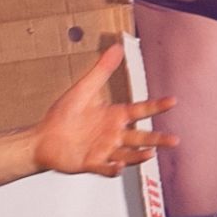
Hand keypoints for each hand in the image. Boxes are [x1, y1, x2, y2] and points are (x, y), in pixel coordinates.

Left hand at [31, 44, 173, 177]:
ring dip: (139, 155)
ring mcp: (104, 150)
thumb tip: (116, 48)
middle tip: (173, 140)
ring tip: (149, 153)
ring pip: (127, 154)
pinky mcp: (91, 163)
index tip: (172, 101)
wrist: (42, 139)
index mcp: (114, 116)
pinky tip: (118, 166)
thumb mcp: (84, 89)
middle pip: (141, 137)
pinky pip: (105, 168)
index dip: (156, 106)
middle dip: (157, 139)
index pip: (140, 111)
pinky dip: (112, 169)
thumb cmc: (63, 115)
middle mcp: (113, 134)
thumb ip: (102, 70)